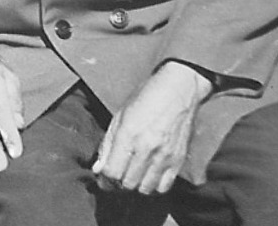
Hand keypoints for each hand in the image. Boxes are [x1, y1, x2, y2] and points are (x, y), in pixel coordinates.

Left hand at [92, 61, 212, 194]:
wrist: (180, 88)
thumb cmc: (148, 96)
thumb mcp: (121, 114)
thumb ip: (107, 144)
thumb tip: (98, 169)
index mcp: (128, 134)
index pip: (112, 173)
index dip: (104, 178)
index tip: (104, 175)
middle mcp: (146, 148)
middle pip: (127, 184)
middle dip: (119, 182)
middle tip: (119, 173)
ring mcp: (164, 156)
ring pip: (144, 189)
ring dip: (136, 185)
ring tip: (134, 174)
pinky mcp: (178, 160)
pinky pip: (163, 187)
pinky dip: (154, 186)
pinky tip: (150, 175)